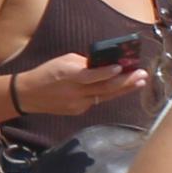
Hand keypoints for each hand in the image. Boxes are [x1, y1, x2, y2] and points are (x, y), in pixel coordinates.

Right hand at [12, 51, 148, 117]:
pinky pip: (96, 101)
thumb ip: (85, 63)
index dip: (107, 73)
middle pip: (105, 88)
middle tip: (142, 76)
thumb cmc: (47, 72)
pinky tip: (121, 88)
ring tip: (139, 82)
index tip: (122, 67)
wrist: (29, 95)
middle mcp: (75, 91)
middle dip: (126, 82)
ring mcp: (78, 104)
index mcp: (70, 75)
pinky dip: (109, 94)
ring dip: (124, 89)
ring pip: (105, 96)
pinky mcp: (78, 111)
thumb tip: (104, 65)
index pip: (92, 75)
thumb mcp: (64, 61)